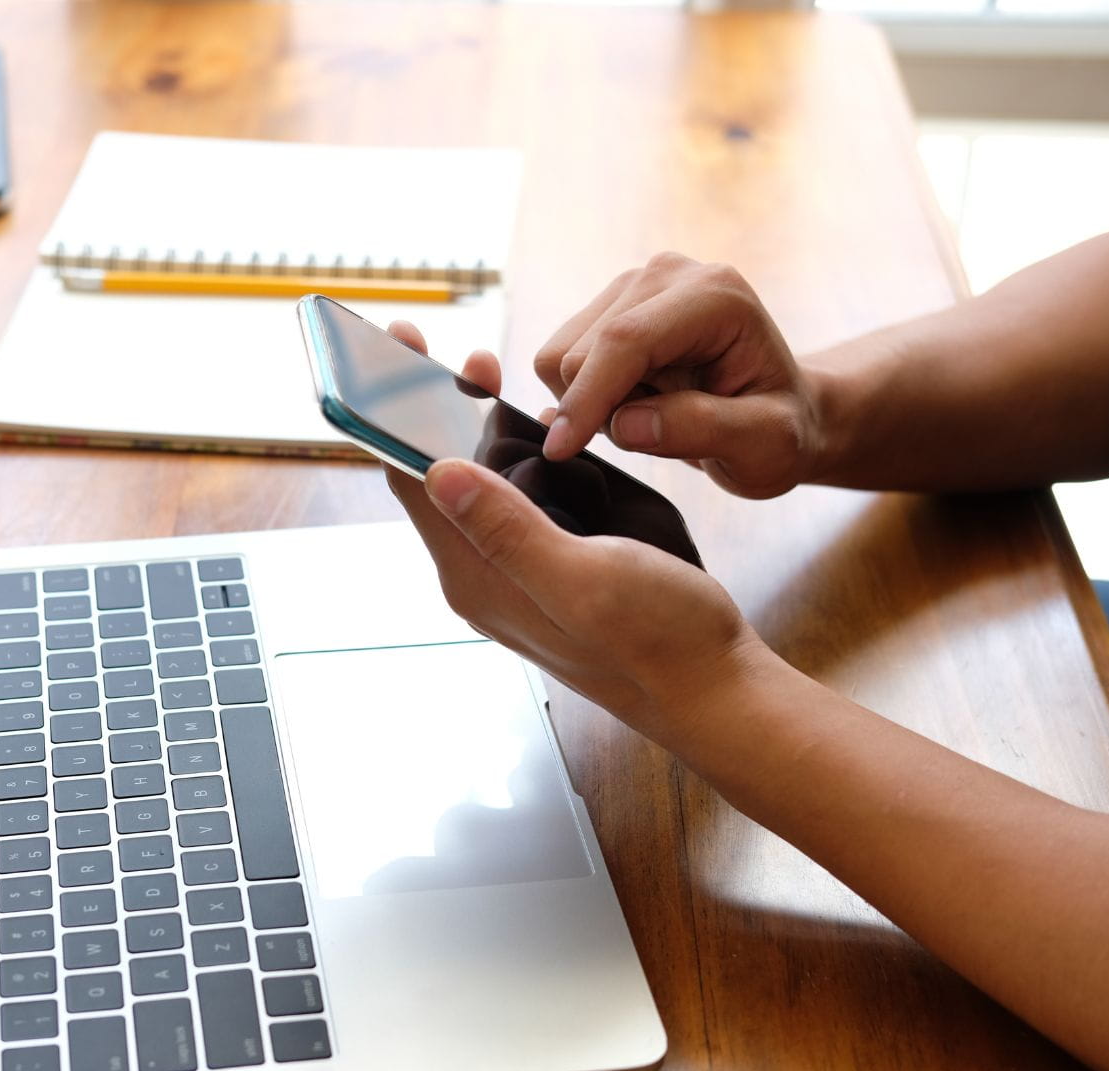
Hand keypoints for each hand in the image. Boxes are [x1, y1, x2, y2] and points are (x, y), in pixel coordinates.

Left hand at [384, 320, 771, 754]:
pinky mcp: (546, 566)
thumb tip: (438, 472)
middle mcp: (482, 574)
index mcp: (477, 576)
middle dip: (438, 411)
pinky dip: (517, 458)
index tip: (400, 347)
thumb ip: (510, 530)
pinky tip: (539, 434)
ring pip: (477, 485)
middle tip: (455, 353)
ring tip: (488, 380)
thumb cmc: (660, 639)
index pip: (412, 479)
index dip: (396, 409)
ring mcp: (513, 572)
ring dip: (479, 432)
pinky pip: (513, 501)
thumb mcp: (585, 579)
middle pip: (436, 476)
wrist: (712, 686)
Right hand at [535, 252, 822, 498]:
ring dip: (593, 405)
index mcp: (715, 295)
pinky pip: (559, 361)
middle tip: (657, 435)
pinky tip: (636, 403)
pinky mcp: (608, 306)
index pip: (625, 340)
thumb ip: (701, 430)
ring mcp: (632, 286)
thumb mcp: (765, 445)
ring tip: (652, 416)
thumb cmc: (780, 432)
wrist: (775, 414)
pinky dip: (586, 396)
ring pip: (560, 358)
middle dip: (600, 410)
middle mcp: (667, 275)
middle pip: (580, 352)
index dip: (588, 397)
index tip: (561, 451)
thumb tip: (625, 425)